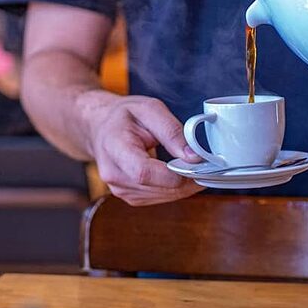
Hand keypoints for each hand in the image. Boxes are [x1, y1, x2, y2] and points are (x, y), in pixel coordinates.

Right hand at [82, 94, 203, 205]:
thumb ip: (172, 131)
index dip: (174, 175)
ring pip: (162, 196)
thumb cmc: (124, 116)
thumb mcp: (149, 109)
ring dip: (183, 186)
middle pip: (157, 187)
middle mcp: (113, 174)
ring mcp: (119, 189)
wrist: (101, 128)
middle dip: (186, 179)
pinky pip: (159, 198)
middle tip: (206, 166)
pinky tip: (178, 174)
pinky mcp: (129, 196)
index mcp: (114, 147)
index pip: (143, 172)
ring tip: (193, 167)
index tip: (197, 166)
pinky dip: (174, 188)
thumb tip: (193, 157)